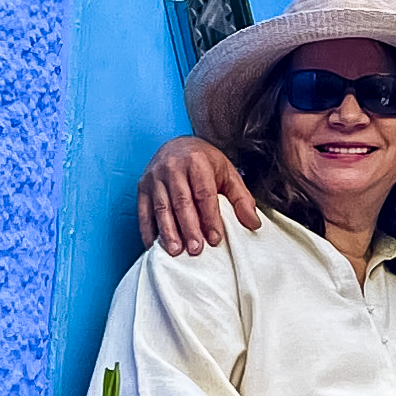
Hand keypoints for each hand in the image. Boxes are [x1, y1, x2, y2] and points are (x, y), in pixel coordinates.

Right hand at [136, 135, 259, 257]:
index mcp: (197, 162)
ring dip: (168, 231)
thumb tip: (253, 224)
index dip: (210, 218)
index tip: (215, 239)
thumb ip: (241, 199)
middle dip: (188, 228)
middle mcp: (173, 167)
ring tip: (176, 251)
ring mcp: (154, 176)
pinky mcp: (142, 185)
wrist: (178, 145)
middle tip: (195, 250)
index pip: (204, 194)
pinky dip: (147, 229)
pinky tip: (154, 245)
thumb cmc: (206, 163)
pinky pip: (143, 210)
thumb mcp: (228, 174)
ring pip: (161, 207)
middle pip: (181, 202)